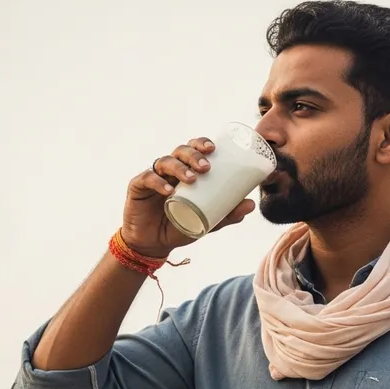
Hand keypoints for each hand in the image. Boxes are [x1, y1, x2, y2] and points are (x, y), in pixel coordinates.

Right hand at [121, 137, 255, 257]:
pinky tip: (168, 190)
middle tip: (206, 166)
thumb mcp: (207, 222)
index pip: (193, 150)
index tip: (213, 149)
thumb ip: (227, 214)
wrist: (154, 244)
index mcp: (185, 172)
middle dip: (193, 154)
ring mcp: (153, 177)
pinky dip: (158, 182)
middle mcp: (169, 170)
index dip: (201, 144)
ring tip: (193, 179)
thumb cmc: (180, 227)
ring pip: (165, 161)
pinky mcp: (137, 187)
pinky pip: (147, 178)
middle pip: (180, 151)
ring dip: (180, 167)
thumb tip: (251, 204)